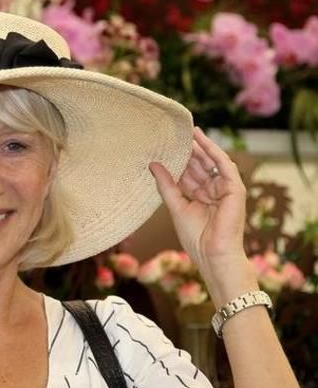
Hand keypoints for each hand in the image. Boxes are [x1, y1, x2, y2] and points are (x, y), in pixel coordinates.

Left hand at [149, 127, 247, 271]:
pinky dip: (213, 151)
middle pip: (199, 166)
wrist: (213, 255)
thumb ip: (166, 184)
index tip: (164, 146)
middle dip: (188, 151)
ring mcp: (225, 189)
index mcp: (200, 196)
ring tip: (186, 132)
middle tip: (174, 135)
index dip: (178, 161)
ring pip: (210, 162)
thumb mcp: (175, 206)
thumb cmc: (196, 237)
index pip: (188, 174)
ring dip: (199, 147)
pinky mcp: (235, 188)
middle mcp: (212, 190)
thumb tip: (153, 164)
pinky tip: (201, 139)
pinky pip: (224, 165)